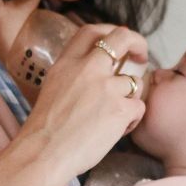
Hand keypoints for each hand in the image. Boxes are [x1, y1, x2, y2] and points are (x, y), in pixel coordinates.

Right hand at [18, 23, 149, 183]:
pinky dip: (132, 120)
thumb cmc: (45, 130)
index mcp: (67, 63)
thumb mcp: (53, 88)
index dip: (111, 31)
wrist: (43, 154)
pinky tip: (117, 131)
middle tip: (141, 56)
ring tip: (116, 117)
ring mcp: (106, 88)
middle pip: (122, 38)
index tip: (120, 43)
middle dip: (138, 42)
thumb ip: (75, 76)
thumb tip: (96, 71)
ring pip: (136, 82)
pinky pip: (139, 108)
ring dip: (132, 98)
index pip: (92, 31)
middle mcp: (87, 69)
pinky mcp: (120, 109)